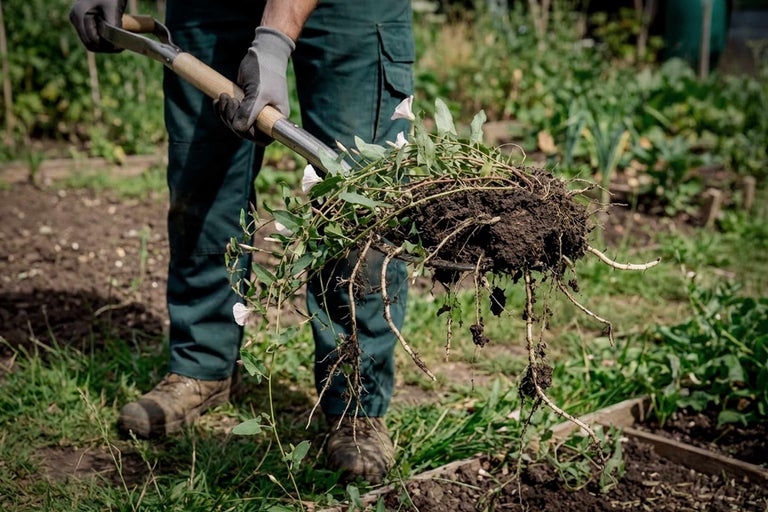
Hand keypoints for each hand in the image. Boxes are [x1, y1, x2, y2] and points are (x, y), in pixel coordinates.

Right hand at [69, 0, 127, 52]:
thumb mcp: (112, 9)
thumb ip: (112, 26)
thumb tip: (113, 45)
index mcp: (79, 15)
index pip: (92, 41)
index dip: (107, 47)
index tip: (121, 47)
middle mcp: (75, 18)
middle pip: (90, 44)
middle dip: (105, 48)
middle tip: (121, 47)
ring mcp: (77, 20)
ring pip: (91, 42)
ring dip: (104, 45)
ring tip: (118, 43)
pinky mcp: (82, 21)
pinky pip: (92, 37)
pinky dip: (103, 40)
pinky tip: (113, 37)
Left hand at [215, 27, 294, 144]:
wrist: (262, 54)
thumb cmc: (265, 72)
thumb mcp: (258, 92)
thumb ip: (249, 112)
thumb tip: (238, 128)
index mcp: (276, 118)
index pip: (263, 138)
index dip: (249, 134)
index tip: (239, 120)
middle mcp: (266, 118)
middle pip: (246, 132)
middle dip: (232, 120)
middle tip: (228, 100)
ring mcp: (254, 112)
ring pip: (236, 124)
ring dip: (225, 113)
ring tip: (223, 96)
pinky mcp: (244, 104)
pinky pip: (231, 115)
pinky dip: (222, 109)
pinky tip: (218, 99)